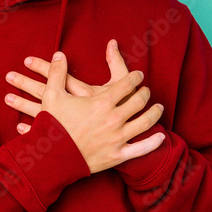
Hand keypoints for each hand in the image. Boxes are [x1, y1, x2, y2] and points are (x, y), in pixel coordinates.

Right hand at [4, 41, 165, 173]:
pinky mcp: (117, 155)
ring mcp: (118, 138)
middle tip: (146, 90)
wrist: (50, 157)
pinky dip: (153, 143)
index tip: (138, 75)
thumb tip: (59, 54)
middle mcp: (114, 119)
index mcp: (102, 102)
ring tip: (158, 108)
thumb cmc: (51, 125)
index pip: (127, 84)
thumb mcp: (52, 95)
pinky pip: (141, 149)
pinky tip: (160, 137)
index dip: (135, 77)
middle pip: (139, 101)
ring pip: (145, 123)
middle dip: (145, 93)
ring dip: (155, 113)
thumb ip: (58, 72)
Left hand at [5, 40, 135, 134]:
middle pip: (44, 93)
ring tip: (7, 98)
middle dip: (25, 84)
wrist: (128, 141)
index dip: (42, 67)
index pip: (58, 76)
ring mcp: (68, 125)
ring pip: (39, 114)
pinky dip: (31, 131)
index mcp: (82, 94)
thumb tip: (111, 42)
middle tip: (8, 76)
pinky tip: (18, 127)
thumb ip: (116, 62)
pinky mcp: (67, 140)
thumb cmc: (125, 111)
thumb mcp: (121, 85)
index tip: (26, 60)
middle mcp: (72, 109)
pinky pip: (45, 135)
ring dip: (23, 105)